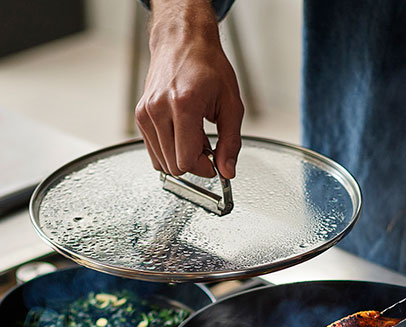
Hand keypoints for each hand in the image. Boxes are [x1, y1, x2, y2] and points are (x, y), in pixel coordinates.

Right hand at [135, 0, 243, 179]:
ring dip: (181, 157)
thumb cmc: (208, 66)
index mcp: (183, 105)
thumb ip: (231, 143)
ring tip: (196, 137)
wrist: (183, 41)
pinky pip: (154, 151)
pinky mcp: (140, 115)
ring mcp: (146, 112)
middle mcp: (158, 109)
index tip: (214, 163)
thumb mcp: (231, 105)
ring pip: (162, 162)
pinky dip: (170, 150)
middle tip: (208, 146)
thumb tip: (227, 171)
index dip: (204, 168)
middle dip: (194, 163)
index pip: (186, 160)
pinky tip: (183, 134)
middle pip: (174, 165)